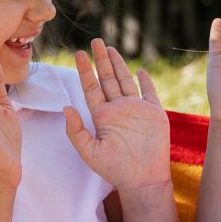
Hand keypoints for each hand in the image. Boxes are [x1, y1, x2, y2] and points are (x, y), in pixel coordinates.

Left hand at [65, 39, 170, 193]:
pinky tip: (139, 70)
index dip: (84, 71)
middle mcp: (118, 109)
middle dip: (100, 60)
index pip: (91, 88)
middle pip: (107, 79)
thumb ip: (76, 131)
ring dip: (118, 65)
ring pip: (125, 81)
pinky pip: (150, 93)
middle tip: (95, 41)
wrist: (142, 180)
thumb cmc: (115, 170)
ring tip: (110, 48)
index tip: (78, 54)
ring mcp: (136, 110)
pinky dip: (145, 81)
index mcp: (102, 116)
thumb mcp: (89, 152)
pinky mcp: (154, 113)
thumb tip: (66, 108)